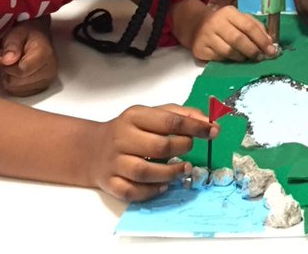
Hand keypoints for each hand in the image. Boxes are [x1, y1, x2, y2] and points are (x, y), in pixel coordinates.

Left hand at [0, 19, 57, 96]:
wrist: (38, 36)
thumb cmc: (27, 34)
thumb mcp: (17, 33)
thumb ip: (11, 45)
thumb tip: (7, 60)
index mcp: (45, 55)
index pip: (20, 71)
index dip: (6, 66)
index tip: (3, 56)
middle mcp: (49, 70)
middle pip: (16, 82)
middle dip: (6, 71)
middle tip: (7, 59)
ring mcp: (46, 81)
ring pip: (15, 89)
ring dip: (8, 78)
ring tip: (12, 65)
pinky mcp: (41, 88)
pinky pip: (18, 93)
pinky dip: (12, 84)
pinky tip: (15, 73)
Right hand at [89, 104, 215, 201]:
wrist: (93, 149)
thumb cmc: (131, 130)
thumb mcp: (152, 115)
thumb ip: (181, 115)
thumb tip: (209, 122)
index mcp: (134, 116)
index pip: (170, 121)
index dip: (195, 127)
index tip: (214, 131)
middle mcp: (122, 138)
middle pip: (159, 146)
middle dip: (182, 148)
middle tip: (190, 150)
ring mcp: (114, 162)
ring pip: (145, 172)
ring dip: (170, 173)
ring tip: (183, 170)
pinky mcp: (110, 183)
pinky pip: (132, 192)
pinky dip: (151, 192)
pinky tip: (163, 186)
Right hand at [178, 1, 278, 61]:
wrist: (196, 25)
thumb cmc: (224, 23)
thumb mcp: (239, 19)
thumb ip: (256, 27)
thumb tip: (270, 42)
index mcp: (229, 12)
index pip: (248, 25)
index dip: (262, 39)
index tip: (271, 50)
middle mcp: (216, 23)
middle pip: (238, 39)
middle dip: (253, 50)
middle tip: (261, 57)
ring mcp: (206, 36)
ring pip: (229, 52)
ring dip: (242, 58)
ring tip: (247, 58)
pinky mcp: (200, 49)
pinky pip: (219, 59)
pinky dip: (229, 61)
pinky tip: (232, 59)